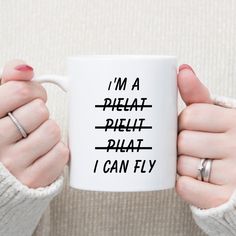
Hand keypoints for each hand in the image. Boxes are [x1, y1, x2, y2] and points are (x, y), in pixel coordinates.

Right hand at [0, 59, 68, 187]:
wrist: (1, 176)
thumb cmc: (1, 134)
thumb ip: (8, 82)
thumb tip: (26, 68)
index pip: (20, 91)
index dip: (33, 91)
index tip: (31, 97)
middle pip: (40, 110)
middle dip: (39, 112)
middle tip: (31, 121)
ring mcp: (14, 164)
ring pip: (52, 130)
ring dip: (48, 131)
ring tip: (35, 138)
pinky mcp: (33, 180)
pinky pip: (61, 152)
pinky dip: (56, 150)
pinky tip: (42, 153)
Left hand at [176, 64, 235, 208]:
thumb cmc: (224, 139)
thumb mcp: (217, 114)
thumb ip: (197, 95)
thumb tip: (182, 70)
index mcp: (235, 121)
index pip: (191, 115)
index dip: (185, 122)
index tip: (192, 126)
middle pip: (183, 141)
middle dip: (182, 144)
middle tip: (194, 146)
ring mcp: (233, 175)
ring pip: (182, 165)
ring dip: (183, 164)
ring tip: (198, 162)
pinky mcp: (222, 199)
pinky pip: (185, 187)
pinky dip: (184, 184)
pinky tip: (196, 179)